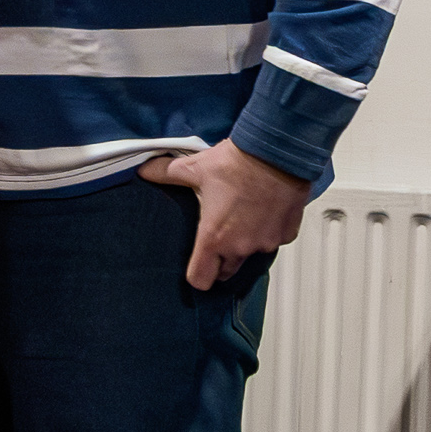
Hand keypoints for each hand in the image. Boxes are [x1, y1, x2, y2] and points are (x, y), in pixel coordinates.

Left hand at [138, 140, 310, 290]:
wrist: (276, 153)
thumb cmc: (236, 163)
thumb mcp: (193, 168)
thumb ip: (165, 174)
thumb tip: (144, 170)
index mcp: (214, 238)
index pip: (200, 279)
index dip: (196, 274)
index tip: (195, 265)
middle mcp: (241, 247)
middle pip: (226, 272)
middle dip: (219, 261)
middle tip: (214, 240)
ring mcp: (266, 242)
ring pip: (251, 256)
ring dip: (243, 245)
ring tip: (237, 219)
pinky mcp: (286, 234)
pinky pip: (273, 241)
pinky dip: (265, 232)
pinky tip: (260, 212)